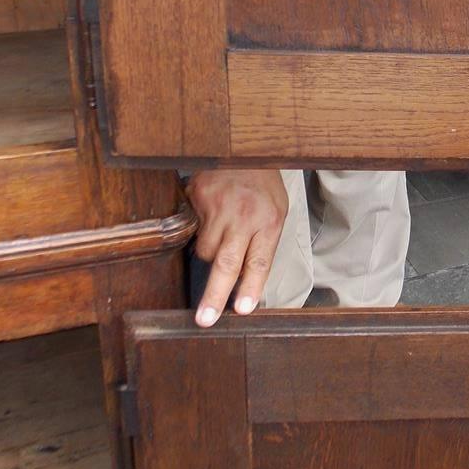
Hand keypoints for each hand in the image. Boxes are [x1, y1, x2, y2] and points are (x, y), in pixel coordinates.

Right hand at [185, 168, 288, 325]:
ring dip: (211, 254)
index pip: (259, 261)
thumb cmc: (263, 188)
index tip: (243, 310)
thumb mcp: (276, 214)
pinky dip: (199, 233)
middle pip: (227, 263)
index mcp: (269, 220)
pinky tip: (209, 218)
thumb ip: (262, 246)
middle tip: (205, 319)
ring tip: (223, 234)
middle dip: (215, 295)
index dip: (250, 287)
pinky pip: (192, 230)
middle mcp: (242, 215)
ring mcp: (217, 206)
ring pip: (205, 251)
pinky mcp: (197, 196)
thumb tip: (244, 285)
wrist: (244, 149)